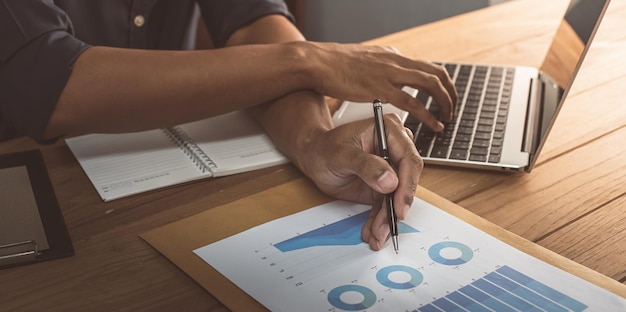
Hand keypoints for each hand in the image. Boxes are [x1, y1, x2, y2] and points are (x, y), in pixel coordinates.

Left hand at [295, 114, 422, 250]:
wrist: (313, 157)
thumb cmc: (325, 147)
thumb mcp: (342, 154)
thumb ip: (366, 165)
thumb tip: (390, 181)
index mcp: (390, 131)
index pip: (409, 159)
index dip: (407, 185)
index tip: (399, 207)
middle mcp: (394, 150)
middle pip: (406, 182)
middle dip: (395, 208)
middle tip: (386, 227)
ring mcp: (390, 169)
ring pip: (396, 198)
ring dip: (387, 220)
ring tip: (377, 235)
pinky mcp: (383, 186)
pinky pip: (385, 206)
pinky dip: (379, 221)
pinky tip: (373, 233)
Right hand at [298, 41, 457, 131]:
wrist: (316, 62)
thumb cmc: (332, 64)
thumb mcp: (363, 60)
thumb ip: (379, 67)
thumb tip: (387, 72)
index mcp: (392, 56)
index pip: (427, 66)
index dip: (441, 83)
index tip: (445, 97)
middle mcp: (396, 62)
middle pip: (437, 73)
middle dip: (450, 93)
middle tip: (452, 110)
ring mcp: (390, 74)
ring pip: (431, 85)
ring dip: (445, 103)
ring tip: (448, 119)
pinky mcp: (381, 89)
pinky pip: (413, 103)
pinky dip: (428, 116)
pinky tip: (434, 126)